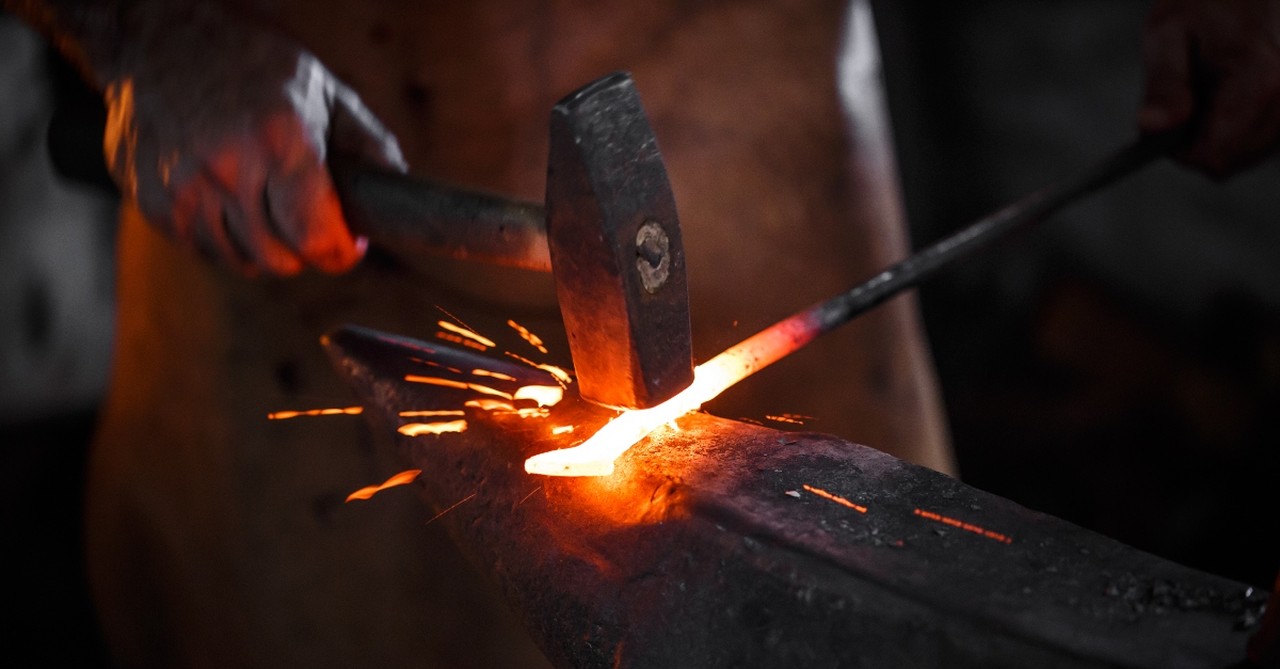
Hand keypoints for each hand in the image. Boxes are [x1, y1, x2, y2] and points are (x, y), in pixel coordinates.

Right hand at [101, 2, 404, 274]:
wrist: (162, 38)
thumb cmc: (254, 62)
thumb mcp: (324, 90)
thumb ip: (368, 145)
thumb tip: (398, 196)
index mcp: (281, 139)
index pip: (317, 237)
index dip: (340, 252)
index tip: (348, 244)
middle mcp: (228, 167)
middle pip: (281, 258)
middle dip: (304, 249)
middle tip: (307, 221)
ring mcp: (184, 187)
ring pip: (241, 260)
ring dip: (263, 246)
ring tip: (267, 206)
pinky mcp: (152, 200)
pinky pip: (201, 248)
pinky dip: (222, 239)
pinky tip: (229, 201)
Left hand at [1140, 0, 1279, 177]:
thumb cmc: (1204, 1)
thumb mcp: (1167, 34)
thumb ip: (1163, 85)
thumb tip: (1153, 128)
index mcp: (1260, 82)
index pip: (1217, 158)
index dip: (1181, 151)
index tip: (1166, 124)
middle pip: (1231, 161)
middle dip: (1199, 142)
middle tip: (1186, 99)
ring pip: (1244, 155)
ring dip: (1217, 134)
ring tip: (1208, 89)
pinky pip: (1256, 141)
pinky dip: (1234, 127)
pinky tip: (1225, 95)